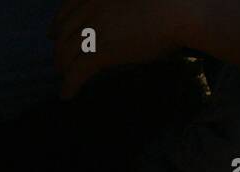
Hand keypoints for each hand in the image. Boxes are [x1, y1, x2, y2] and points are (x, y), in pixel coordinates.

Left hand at [51, 0, 198, 98]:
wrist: (187, 10)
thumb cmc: (176, 1)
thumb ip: (121, 5)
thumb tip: (117, 20)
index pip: (68, 7)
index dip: (57, 22)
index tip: (52, 33)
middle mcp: (93, 6)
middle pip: (63, 31)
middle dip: (58, 48)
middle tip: (60, 61)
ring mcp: (94, 27)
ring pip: (66, 52)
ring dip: (63, 67)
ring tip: (65, 78)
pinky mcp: (100, 50)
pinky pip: (76, 72)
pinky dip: (69, 85)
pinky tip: (67, 95)